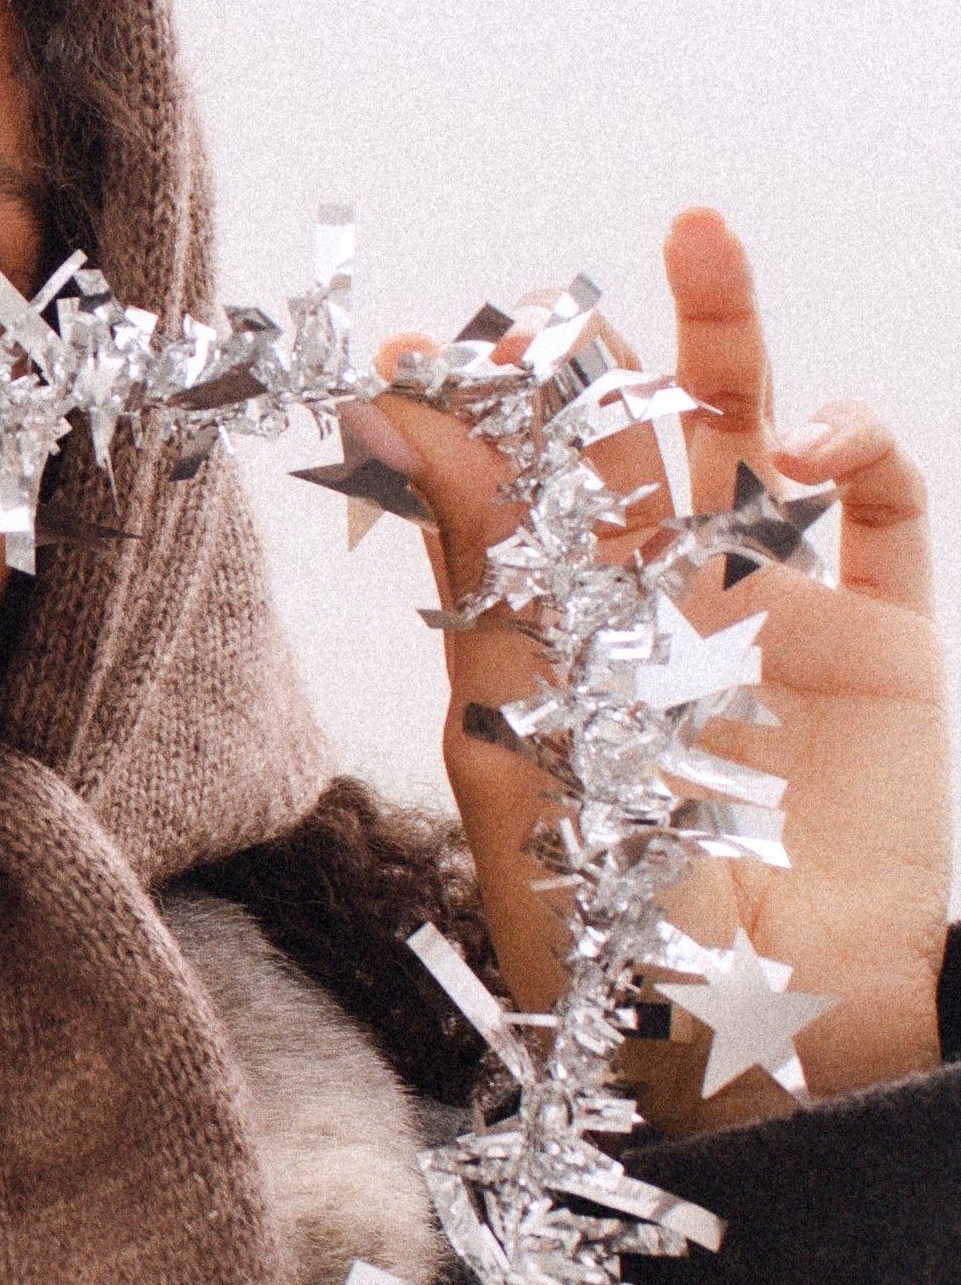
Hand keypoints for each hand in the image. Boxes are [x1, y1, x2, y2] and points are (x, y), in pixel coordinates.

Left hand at [353, 208, 948, 1131]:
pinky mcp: (881, 644)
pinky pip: (885, 515)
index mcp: (545, 654)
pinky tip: (810, 433)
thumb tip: (399, 415)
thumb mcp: (532, 739)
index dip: (452, 421)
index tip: (398, 350)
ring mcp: (768, 622)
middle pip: (614, 450)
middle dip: (579, 365)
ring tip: (690, 237)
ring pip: (743, 443)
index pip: (492, 506)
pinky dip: (859, 448)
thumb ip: (481, 569)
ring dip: (722, 338)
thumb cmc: (620, 939)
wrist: (775, 1047)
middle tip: (543, 297)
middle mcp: (650, 622)